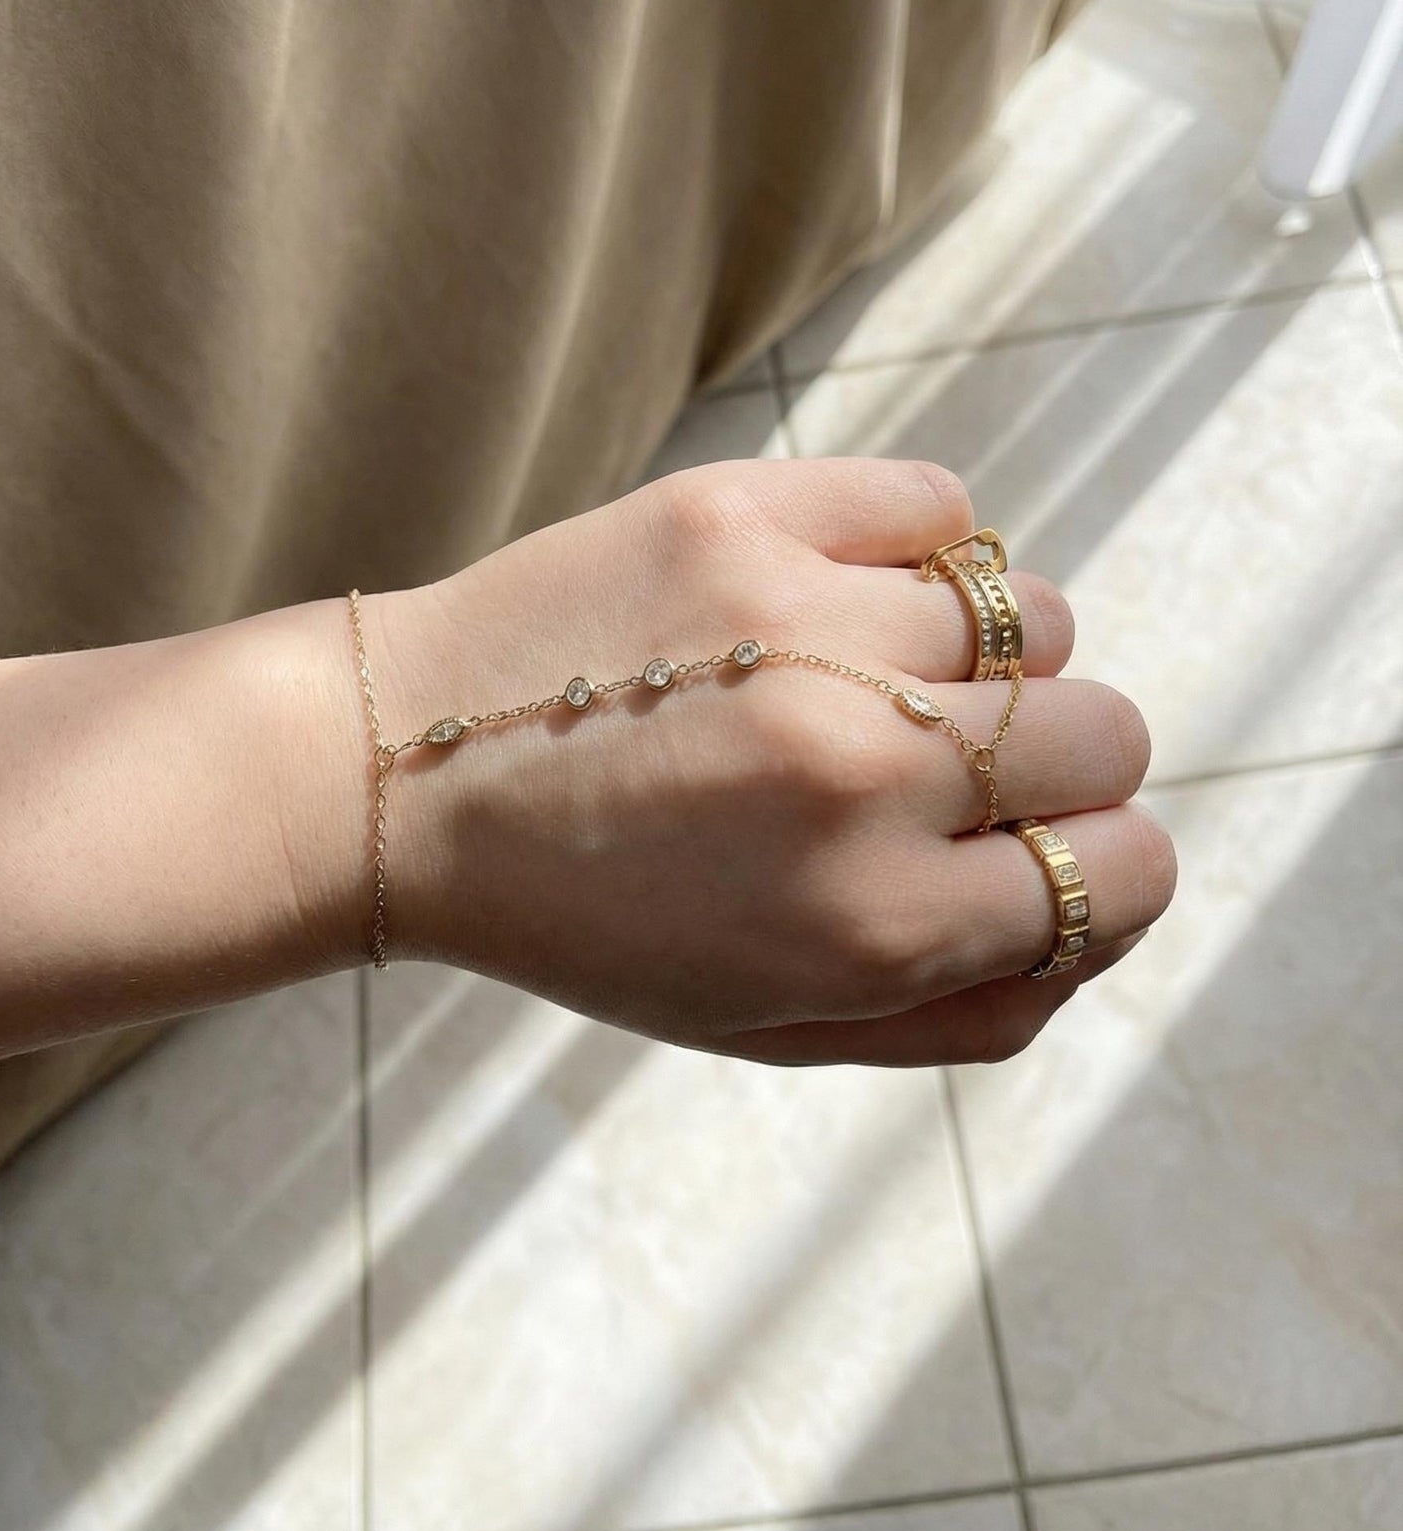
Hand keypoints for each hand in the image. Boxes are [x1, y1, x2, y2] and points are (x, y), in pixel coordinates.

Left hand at [310, 459, 1175, 1065]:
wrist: (404, 776)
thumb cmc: (594, 917)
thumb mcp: (775, 1023)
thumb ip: (963, 1010)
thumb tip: (1092, 927)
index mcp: (879, 925)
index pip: (1126, 872)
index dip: (1100, 865)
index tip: (1038, 848)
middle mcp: (867, 771)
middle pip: (1110, 734)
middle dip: (1057, 764)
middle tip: (955, 765)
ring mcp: (810, 625)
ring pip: (1034, 616)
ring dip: (981, 658)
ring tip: (875, 675)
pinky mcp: (746, 514)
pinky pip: (938, 507)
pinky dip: (915, 550)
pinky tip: (837, 595)